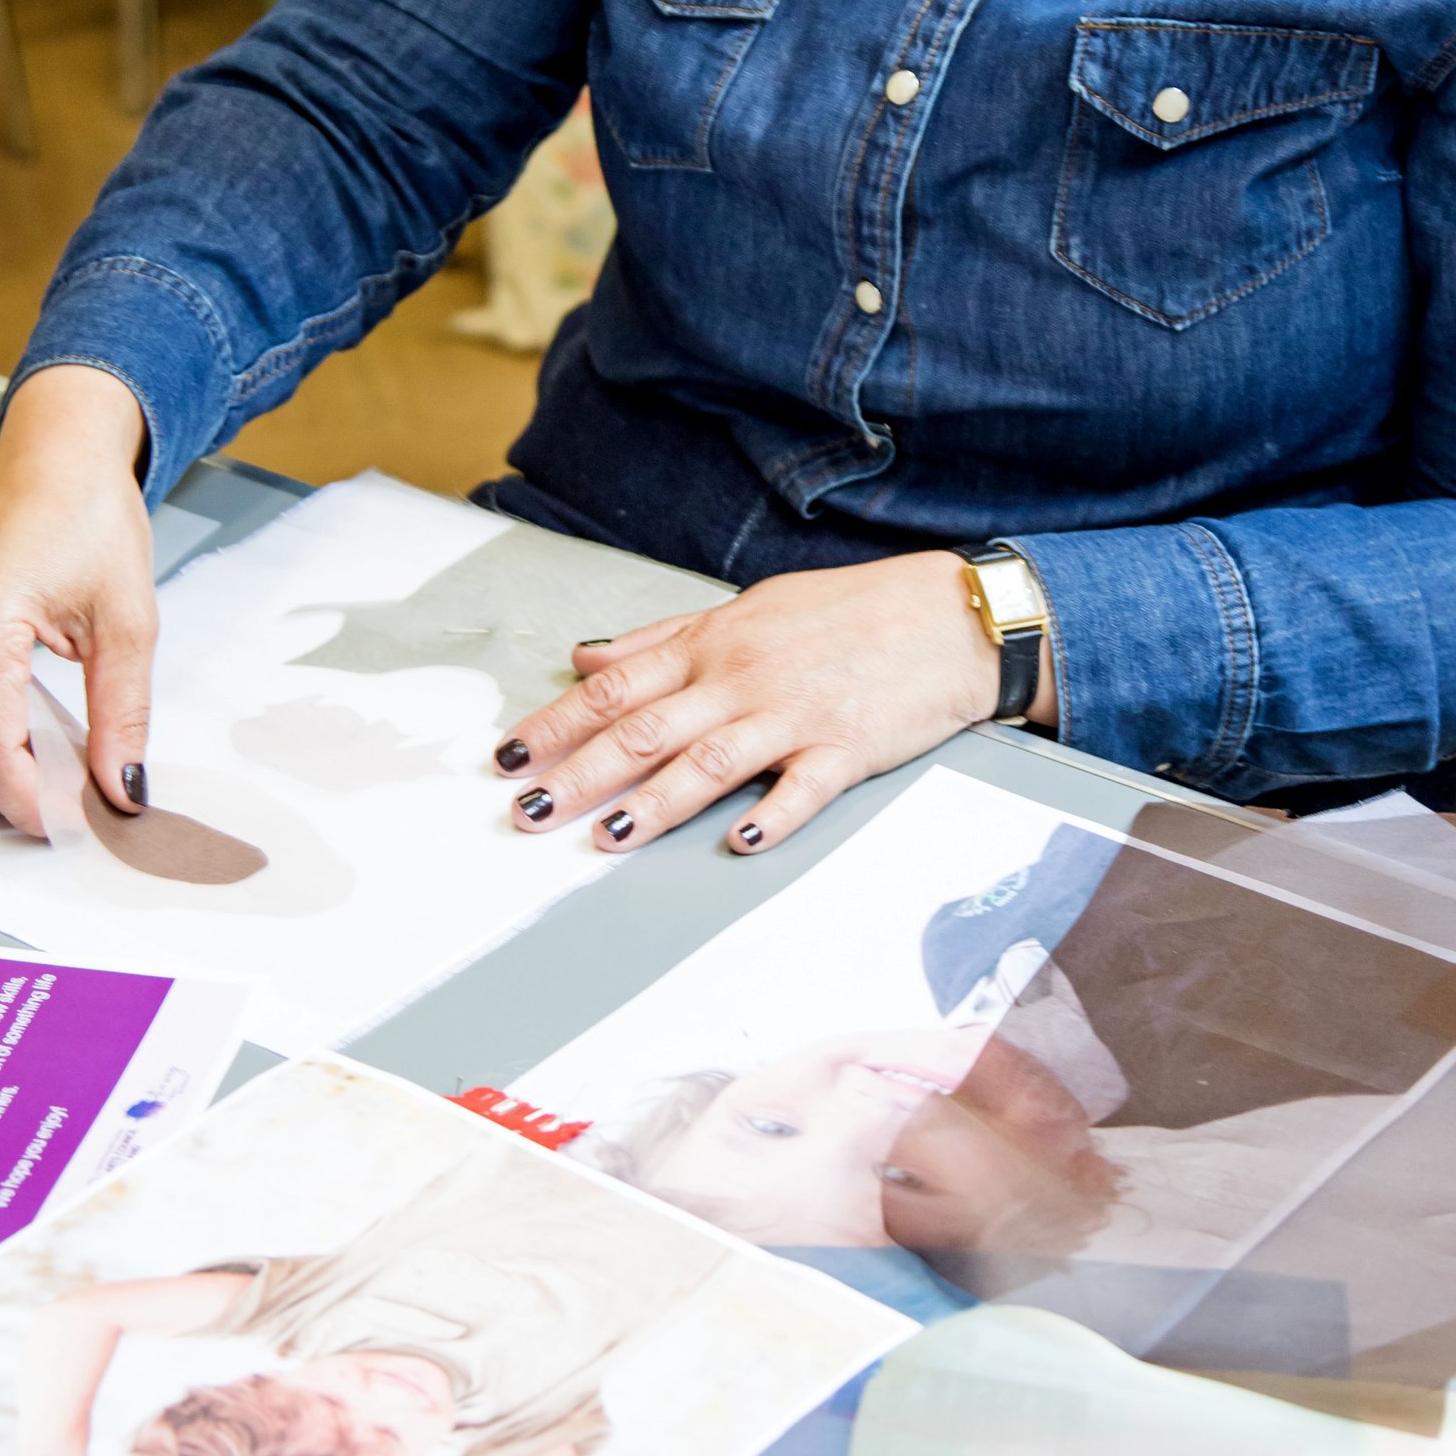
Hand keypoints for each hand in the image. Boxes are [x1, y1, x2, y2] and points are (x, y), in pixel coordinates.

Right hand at [0, 364, 155, 835]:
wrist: (55, 454)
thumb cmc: (88, 514)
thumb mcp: (127, 621)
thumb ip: (123, 713)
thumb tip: (122, 788)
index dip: (33, 804)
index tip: (79, 824)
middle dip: (11, 798)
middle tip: (77, 803)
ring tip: (61, 766)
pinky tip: (33, 731)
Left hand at [496, 552, 1047, 857]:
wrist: (948, 617)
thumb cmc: (846, 612)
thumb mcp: (746, 610)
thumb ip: (661, 639)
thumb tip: (586, 654)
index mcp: (712, 644)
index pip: (615, 687)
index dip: (555, 722)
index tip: (507, 754)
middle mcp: (740, 679)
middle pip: (644, 730)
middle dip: (579, 774)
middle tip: (528, 810)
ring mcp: (792, 715)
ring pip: (708, 763)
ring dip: (654, 803)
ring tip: (605, 837)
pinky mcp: (845, 750)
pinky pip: (801, 789)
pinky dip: (770, 817)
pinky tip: (739, 845)